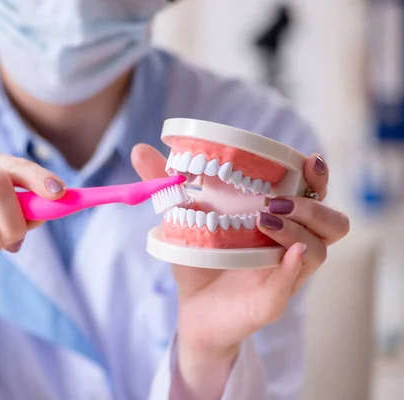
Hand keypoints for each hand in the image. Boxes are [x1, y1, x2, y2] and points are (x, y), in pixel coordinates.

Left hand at [131, 144, 348, 398]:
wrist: (192, 310)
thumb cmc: (198, 261)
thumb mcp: (181, 219)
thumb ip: (165, 184)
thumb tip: (139, 149)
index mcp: (278, 221)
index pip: (314, 195)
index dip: (318, 176)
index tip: (307, 160)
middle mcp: (290, 246)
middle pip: (332, 223)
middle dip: (312, 205)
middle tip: (273, 202)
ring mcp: (285, 274)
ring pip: (318, 250)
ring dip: (299, 229)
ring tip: (264, 221)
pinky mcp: (272, 300)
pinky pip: (292, 282)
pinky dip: (292, 265)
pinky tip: (286, 250)